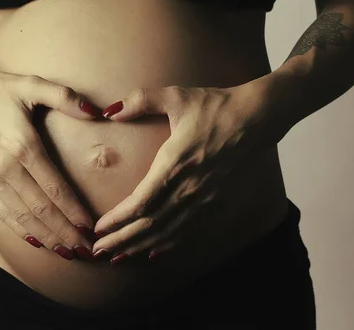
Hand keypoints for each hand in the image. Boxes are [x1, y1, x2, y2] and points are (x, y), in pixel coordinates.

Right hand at [0, 64, 101, 260]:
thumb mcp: (31, 84)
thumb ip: (65, 97)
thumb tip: (96, 111)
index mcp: (23, 146)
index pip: (55, 189)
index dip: (74, 211)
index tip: (91, 227)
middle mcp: (7, 169)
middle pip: (41, 210)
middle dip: (65, 233)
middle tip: (86, 250)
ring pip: (22, 217)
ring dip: (46, 237)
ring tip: (66, 251)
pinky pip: (3, 213)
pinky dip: (21, 230)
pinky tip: (36, 241)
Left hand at [92, 78, 287, 263]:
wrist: (256, 118)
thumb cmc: (215, 106)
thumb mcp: (176, 96)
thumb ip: (140, 100)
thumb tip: (109, 109)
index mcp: (175, 164)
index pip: (140, 203)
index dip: (117, 220)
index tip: (98, 228)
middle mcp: (189, 188)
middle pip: (150, 225)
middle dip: (121, 240)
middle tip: (98, 251)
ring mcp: (205, 199)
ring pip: (168, 233)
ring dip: (140, 247)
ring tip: (118, 257)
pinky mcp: (217, 204)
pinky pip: (189, 232)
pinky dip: (168, 246)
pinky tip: (153, 254)